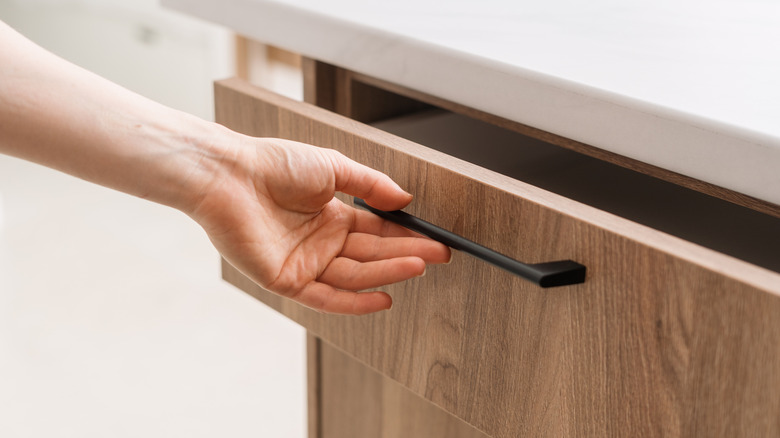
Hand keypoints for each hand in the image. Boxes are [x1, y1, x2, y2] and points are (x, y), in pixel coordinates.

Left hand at [188, 136, 450, 314]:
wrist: (230, 175)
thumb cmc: (274, 164)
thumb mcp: (332, 167)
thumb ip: (370, 185)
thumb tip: (404, 200)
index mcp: (331, 216)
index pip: (377, 230)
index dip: (406, 236)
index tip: (434, 240)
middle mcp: (321, 242)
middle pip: (371, 253)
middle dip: (406, 254)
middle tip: (439, 256)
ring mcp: (305, 262)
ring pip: (354, 274)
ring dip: (388, 271)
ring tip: (418, 266)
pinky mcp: (286, 280)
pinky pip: (326, 296)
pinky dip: (354, 301)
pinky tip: (384, 298)